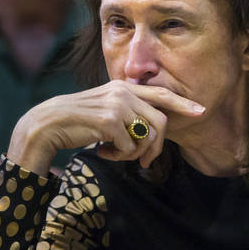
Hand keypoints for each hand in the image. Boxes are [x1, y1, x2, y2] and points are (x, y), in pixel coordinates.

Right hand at [8, 81, 204, 174]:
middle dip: (156, 148)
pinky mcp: (110, 120)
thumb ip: (128, 112)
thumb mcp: (106, 110)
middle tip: (145, 163)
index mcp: (124, 87)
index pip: (161, 94)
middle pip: (160, 122)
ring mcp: (118, 104)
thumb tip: (153, 131)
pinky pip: (130, 147)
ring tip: (113, 153)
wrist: (48, 124)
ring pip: (147, 137)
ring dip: (133, 154)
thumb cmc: (77, 122)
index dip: (182, 104)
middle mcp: (124, 92)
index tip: (200, 111)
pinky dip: (118, 156)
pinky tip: (101, 151)